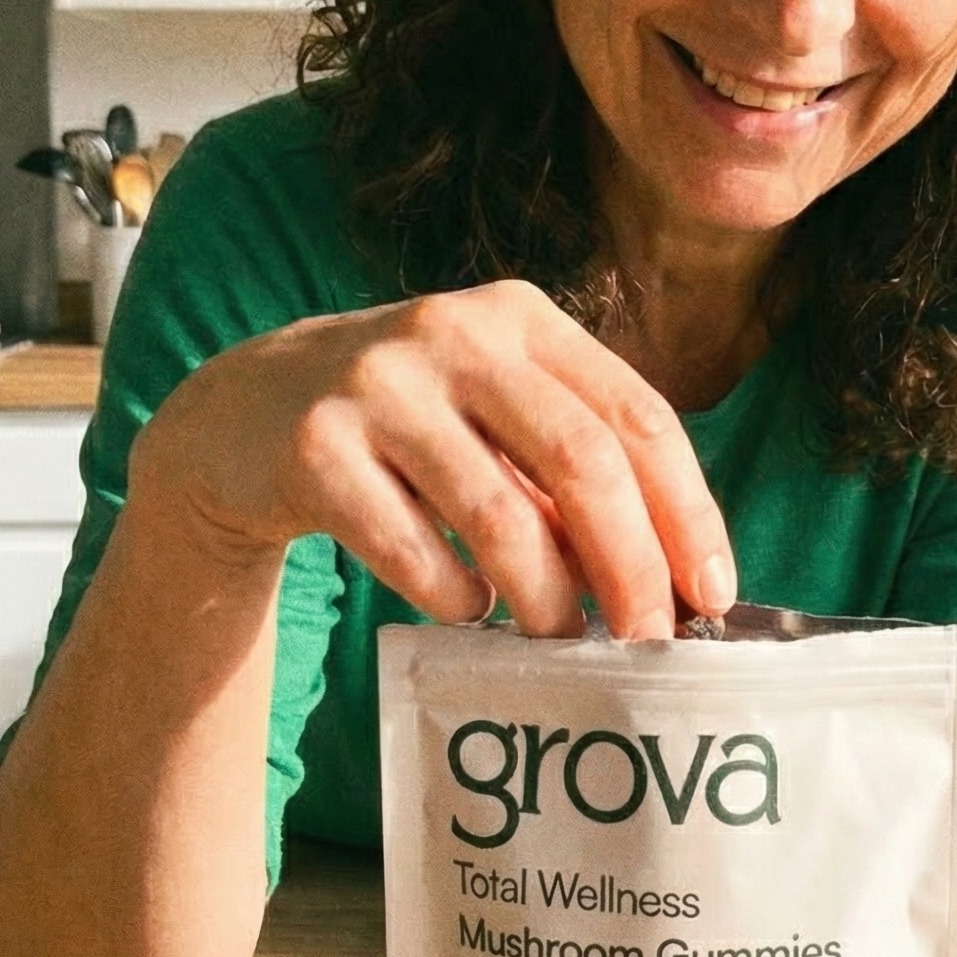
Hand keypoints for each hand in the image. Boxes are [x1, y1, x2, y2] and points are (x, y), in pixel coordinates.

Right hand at [129, 278, 735, 638]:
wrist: (245, 414)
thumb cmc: (409, 427)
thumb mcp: (494, 414)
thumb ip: (574, 470)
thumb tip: (673, 581)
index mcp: (522, 317)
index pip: (638, 415)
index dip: (687, 511)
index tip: (712, 593)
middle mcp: (455, 332)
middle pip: (583, 461)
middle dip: (631, 565)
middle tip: (647, 639)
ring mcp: (378, 384)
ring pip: (500, 513)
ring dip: (545, 595)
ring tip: (558, 635)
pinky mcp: (314, 445)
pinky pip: (409, 546)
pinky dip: (451, 593)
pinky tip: (463, 606)